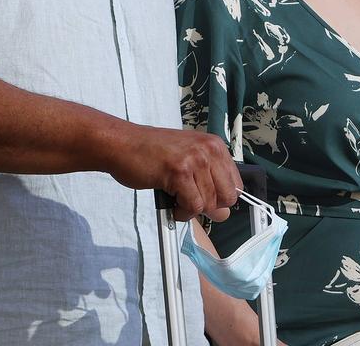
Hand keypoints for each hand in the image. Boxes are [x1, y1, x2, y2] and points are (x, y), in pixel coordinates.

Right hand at [107, 124, 241, 221]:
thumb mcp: (188, 160)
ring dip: (191, 210)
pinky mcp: (179, 172)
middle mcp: (209, 150)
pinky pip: (193, 206)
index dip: (221, 199)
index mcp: (215, 146)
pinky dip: (181, 213)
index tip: (205, 199)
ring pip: (209, 204)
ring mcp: (195, 160)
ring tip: (175, 199)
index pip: (236, 185)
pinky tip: (171, 203)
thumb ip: (208, 182)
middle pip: (228, 197)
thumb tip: (223, 214)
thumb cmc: (151, 153)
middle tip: (189, 201)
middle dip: (209, 207)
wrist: (123, 144)